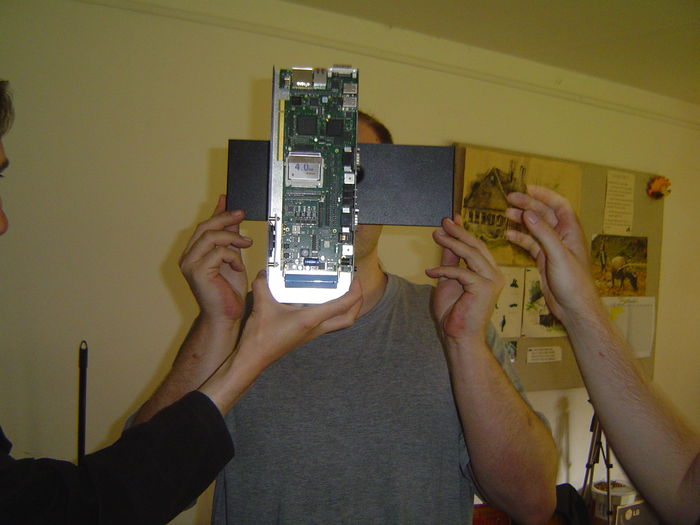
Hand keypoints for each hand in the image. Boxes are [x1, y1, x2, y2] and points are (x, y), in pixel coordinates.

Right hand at [179, 195, 252, 323]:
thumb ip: (230, 238)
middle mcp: (188, 257)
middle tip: (241, 214)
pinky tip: (238, 265)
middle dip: (225, 218)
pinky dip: (232, 256)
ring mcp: (190, 264)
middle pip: (205, 227)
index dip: (216, 212)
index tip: (227, 199)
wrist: (226, 315)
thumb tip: (232, 216)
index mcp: (194, 253)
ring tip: (245, 243)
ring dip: (232, 238)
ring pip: (211, 236)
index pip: (204, 226)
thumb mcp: (232, 258)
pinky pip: (218, 252)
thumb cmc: (228, 291)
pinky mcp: (197, 271)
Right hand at [236, 271, 362, 369]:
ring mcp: (313, 332)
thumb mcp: (262, 305)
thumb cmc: (261, 337)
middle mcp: (316, 327)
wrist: (255, 357)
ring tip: (341, 290)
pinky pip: (327, 322)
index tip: (355, 278)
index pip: (343, 305)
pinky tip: (319, 299)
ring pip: (339, 321)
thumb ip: (263, 284)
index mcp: (311, 319)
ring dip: (346, 307)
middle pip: (349, 318)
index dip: (355, 290)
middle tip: (354, 286)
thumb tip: (264, 272)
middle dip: (357, 302)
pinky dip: (330, 310)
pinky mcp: (307, 334)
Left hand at [426, 216, 504, 344]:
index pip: (477, 246)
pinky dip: (444, 270)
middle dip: (459, 232)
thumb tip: (445, 237)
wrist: (458, 336)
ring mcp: (492, 281)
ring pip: (471, 255)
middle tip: (444, 221)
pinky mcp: (485, 288)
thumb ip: (449, 259)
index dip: (464, 231)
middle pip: (476, 246)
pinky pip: (462, 272)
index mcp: (489, 271)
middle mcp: (495, 274)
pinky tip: (430, 272)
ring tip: (436, 235)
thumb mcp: (448, 279)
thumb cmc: (453, 311)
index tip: (452, 218)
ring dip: (452, 243)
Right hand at [505, 185, 598, 321]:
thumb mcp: (558, 255)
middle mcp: (562, 237)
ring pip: (536, 228)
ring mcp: (553, 248)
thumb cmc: (573, 282)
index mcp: (571, 232)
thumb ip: (544, 234)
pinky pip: (531, 244)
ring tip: (506, 213)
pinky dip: (520, 238)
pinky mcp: (545, 260)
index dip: (545, 195)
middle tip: (510, 198)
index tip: (528, 189)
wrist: (574, 307)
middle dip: (528, 205)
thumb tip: (529, 214)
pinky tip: (508, 235)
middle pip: (545, 214)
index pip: (559, 206)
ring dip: (522, 220)